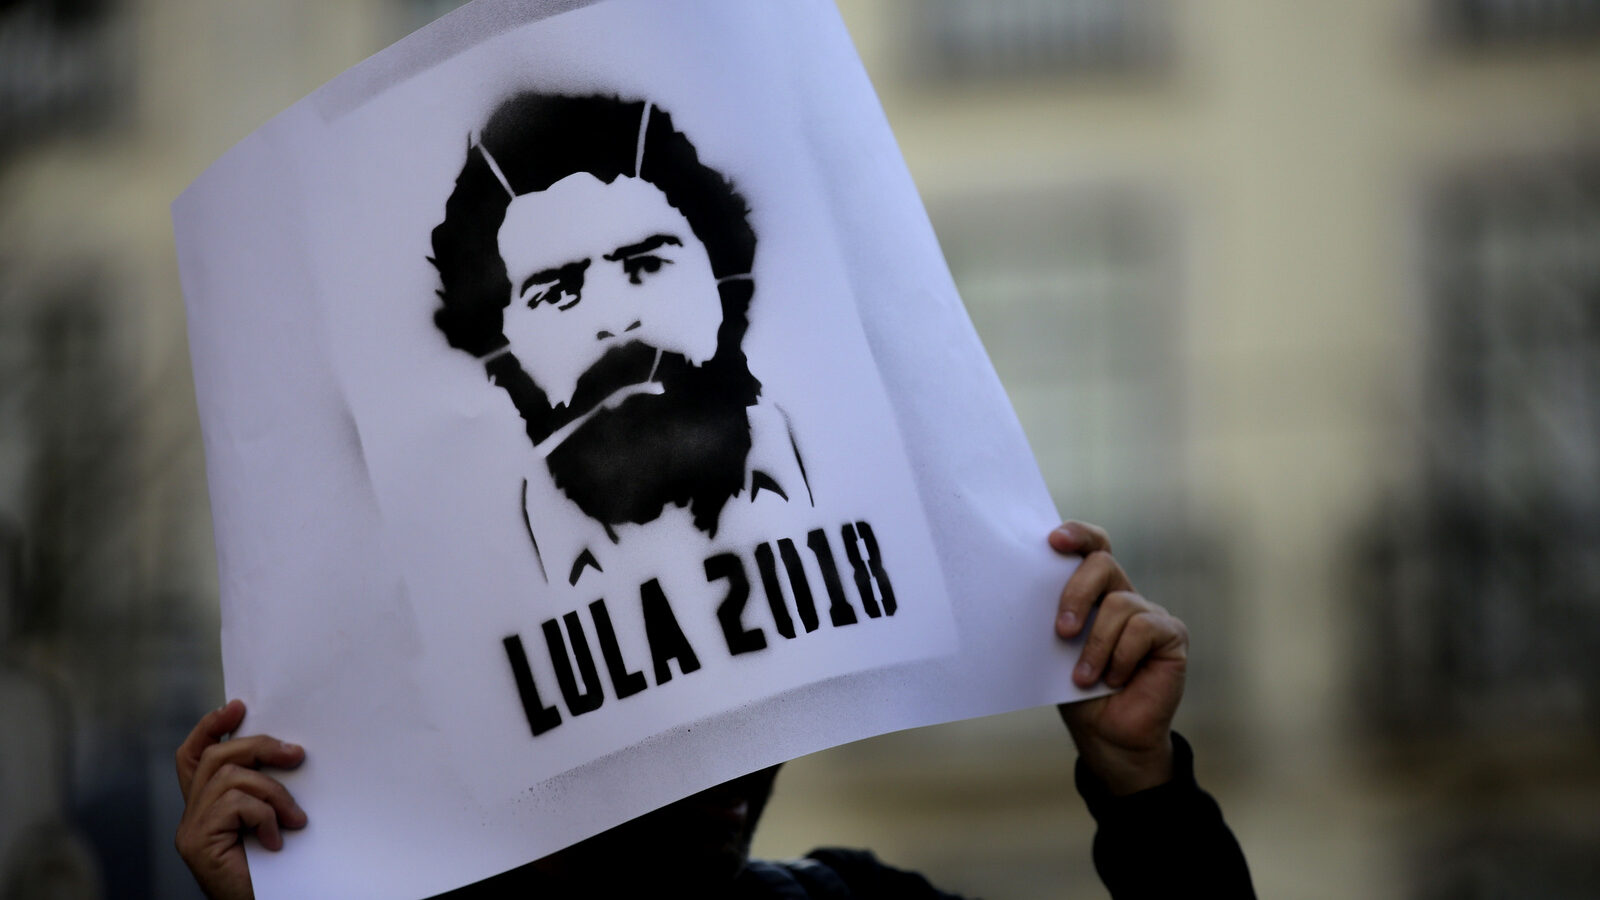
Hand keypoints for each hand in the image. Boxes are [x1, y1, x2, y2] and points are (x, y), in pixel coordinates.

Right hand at [175, 700, 306, 899]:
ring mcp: (190, 830)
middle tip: (297, 755)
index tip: (237, 707)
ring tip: (295, 818)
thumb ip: (265, 790)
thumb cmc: (278, 869)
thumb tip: (289, 752)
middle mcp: (191, 816)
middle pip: (217, 757)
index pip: (194, 756)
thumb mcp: (272, 817)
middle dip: (260, 747)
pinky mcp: (196, 843)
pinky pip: (234, 804)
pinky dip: (264, 816)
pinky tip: (276, 839)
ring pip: (230, 779)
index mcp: (207, 807)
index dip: (210, 727)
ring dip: (273, 792)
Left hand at [1049, 522, 1188, 794]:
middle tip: (1061, 631)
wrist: (1106, 735)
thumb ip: (1053, 617)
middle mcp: (1123, 595)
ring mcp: (1150, 614)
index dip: (1077, 535)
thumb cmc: (1076, 691)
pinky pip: (1143, 629)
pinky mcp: (1172, 635)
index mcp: (1093, 592)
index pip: (1091, 547)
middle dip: (1076, 593)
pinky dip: (1121, 657)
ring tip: (1083, 678)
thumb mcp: (1056, 649)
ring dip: (1096, 645)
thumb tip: (1024, 590)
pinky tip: (1114, 680)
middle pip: (1103, 564)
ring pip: (1119, 604)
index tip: (1053, 541)